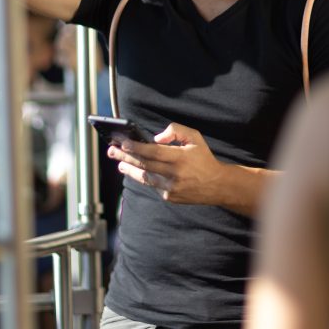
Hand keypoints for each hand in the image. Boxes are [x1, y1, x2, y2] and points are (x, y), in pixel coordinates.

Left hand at [108, 122, 224, 203]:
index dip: (136, 148)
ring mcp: (171, 188)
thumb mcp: (195, 137)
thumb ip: (176, 131)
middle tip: (111, 151)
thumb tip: (156, 138)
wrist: (216, 185)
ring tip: (119, 163)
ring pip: (145, 177)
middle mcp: (174, 174)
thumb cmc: (203, 158)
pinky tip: (136, 171)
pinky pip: (152, 186)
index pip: (153, 152)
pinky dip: (144, 177)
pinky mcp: (170, 198)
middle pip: (144, 164)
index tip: (123, 143)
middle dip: (125, 157)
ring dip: (129, 169)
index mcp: (180, 157)